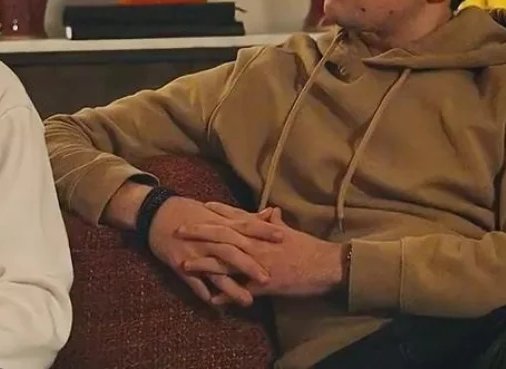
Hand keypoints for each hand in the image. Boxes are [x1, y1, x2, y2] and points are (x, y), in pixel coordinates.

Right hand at [147, 196, 281, 307]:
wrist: (155, 213)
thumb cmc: (188, 211)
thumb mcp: (215, 212)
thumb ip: (243, 216)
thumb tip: (269, 213)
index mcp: (218, 223)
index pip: (245, 226)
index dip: (262, 231)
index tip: (282, 237)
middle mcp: (208, 238)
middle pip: (231, 251)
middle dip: (249, 265)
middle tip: (268, 279)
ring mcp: (194, 252)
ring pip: (214, 270)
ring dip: (230, 287)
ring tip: (247, 301)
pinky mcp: (179, 263)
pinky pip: (192, 280)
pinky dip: (202, 290)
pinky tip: (213, 303)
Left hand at [176, 202, 345, 297]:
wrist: (326, 265)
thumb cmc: (308, 247)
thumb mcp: (290, 231)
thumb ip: (275, 221)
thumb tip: (270, 210)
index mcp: (261, 230)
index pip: (234, 217)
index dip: (216, 212)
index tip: (199, 206)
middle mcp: (256, 244)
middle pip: (222, 235)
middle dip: (199, 232)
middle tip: (179, 230)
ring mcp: (258, 264)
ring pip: (226, 262)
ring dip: (204, 264)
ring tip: (184, 265)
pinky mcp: (264, 285)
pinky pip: (240, 290)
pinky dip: (225, 295)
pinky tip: (210, 299)